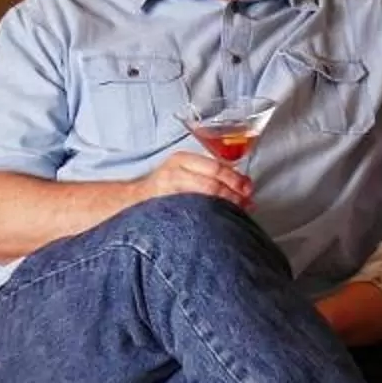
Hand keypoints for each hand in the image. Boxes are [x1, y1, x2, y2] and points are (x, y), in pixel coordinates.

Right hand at [131, 149, 252, 213]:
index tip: (248, 189)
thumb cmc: (164, 186)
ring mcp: (168, 192)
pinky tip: (217, 222)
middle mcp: (174, 173)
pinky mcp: (165, 211)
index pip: (215, 168)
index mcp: (182, 160)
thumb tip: (242, 184)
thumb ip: (209, 172)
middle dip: (233, 196)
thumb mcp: (184, 169)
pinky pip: (192, 214)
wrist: (134, 200)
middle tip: (245, 204)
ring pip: (204, 199)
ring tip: (235, 214)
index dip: (236, 180)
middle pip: (211, 184)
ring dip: (224, 208)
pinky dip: (209, 218)